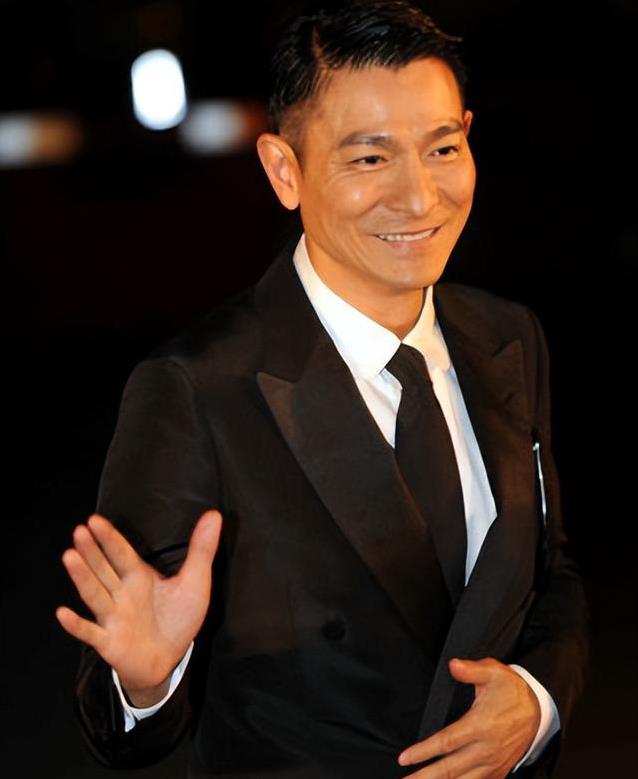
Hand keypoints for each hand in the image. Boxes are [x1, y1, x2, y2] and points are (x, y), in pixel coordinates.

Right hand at [56, 510, 221, 697]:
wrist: (170, 660)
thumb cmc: (179, 618)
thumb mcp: (196, 581)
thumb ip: (202, 549)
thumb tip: (214, 515)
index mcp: (139, 577)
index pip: (121, 553)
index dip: (109, 537)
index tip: (95, 520)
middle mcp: (121, 594)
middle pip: (103, 569)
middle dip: (92, 550)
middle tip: (79, 531)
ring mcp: (113, 617)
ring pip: (94, 594)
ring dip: (82, 577)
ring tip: (69, 557)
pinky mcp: (109, 642)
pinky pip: (90, 633)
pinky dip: (77, 625)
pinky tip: (62, 613)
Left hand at [397, 657, 540, 777]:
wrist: (538, 711)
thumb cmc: (510, 690)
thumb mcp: (493, 672)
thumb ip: (471, 670)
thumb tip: (453, 665)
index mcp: (481, 725)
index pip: (447, 742)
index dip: (424, 751)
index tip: (404, 758)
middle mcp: (486, 749)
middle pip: (450, 769)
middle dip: (425, 777)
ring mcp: (493, 764)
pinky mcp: (498, 771)